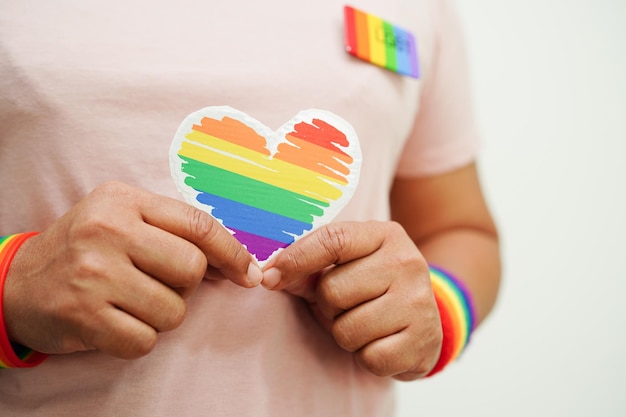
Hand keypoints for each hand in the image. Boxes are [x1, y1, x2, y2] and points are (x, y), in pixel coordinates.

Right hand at [4, 181, 260, 358]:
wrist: (17, 283)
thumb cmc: (85, 250)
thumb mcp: (124, 220)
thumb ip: (176, 233)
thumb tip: (239, 266)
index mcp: (123, 200)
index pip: (198, 224)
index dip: (232, 252)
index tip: (248, 274)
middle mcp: (107, 230)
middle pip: (192, 269)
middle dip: (186, 285)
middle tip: (157, 283)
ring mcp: (93, 273)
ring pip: (174, 311)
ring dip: (160, 314)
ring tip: (130, 301)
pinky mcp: (83, 315)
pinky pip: (146, 340)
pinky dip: (138, 338)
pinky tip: (115, 321)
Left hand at [261, 221, 441, 379]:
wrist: (425, 321)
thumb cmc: (372, 290)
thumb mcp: (344, 268)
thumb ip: (307, 268)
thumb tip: (269, 275)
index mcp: (385, 235)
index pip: (332, 239)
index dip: (295, 259)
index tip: (269, 277)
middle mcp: (407, 262)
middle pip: (332, 290)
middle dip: (327, 306)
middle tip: (347, 306)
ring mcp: (419, 301)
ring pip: (347, 328)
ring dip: (345, 334)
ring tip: (365, 324)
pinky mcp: (424, 341)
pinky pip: (370, 358)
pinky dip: (367, 357)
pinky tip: (381, 343)